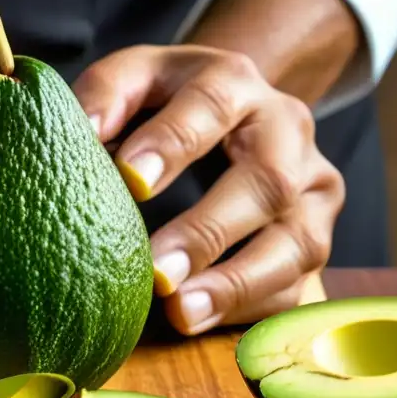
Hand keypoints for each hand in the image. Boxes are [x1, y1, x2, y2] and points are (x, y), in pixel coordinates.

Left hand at [73, 44, 345, 334]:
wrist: (238, 109)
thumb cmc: (171, 101)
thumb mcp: (137, 78)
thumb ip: (106, 95)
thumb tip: (80, 133)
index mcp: (236, 81)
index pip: (212, 104)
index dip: (173, 142)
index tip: (130, 181)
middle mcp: (287, 130)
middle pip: (267, 181)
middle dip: (208, 231)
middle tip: (156, 271)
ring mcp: (312, 186)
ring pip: (296, 241)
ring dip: (236, 283)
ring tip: (180, 311)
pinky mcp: (316, 233)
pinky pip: (297, 282)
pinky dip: (248, 306)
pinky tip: (198, 318)